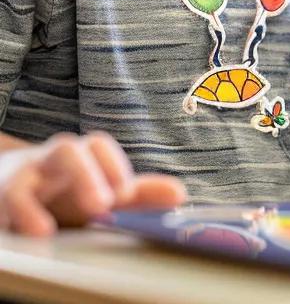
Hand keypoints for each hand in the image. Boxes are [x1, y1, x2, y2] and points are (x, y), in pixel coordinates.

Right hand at [0, 132, 187, 236]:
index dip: (113, 166)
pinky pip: (11, 201)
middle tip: (104, 204)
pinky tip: (38, 233)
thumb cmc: (65, 190)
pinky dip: (24, 215)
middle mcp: (52, 159)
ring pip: (29, 175)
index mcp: (81, 155)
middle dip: (87, 174)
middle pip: (69, 150)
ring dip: (43, 198)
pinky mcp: (2, 198)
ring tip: (69, 219)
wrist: (9, 187)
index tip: (126, 193)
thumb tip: (181, 195)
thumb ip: (139, 195)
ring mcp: (24, 177)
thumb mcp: (100, 191)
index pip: (98, 146)